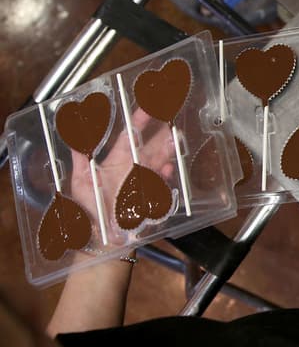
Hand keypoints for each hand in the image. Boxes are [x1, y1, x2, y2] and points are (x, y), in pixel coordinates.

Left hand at [68, 108, 173, 242]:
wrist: (103, 239)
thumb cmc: (90, 212)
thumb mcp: (81, 183)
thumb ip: (81, 159)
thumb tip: (75, 137)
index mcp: (115, 161)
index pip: (129, 136)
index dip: (138, 121)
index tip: (148, 107)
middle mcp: (132, 169)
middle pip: (149, 146)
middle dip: (160, 133)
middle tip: (171, 119)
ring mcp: (144, 181)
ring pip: (159, 161)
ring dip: (167, 151)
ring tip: (175, 139)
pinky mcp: (152, 195)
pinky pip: (161, 182)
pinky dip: (165, 175)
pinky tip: (168, 168)